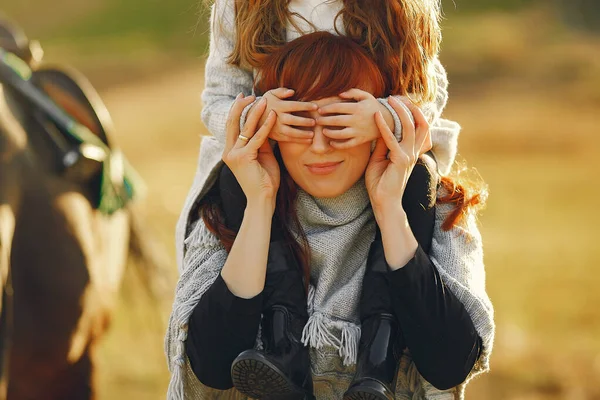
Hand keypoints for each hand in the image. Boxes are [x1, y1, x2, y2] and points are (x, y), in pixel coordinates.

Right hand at [223, 94, 279, 206]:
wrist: (263, 198)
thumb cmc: (264, 180)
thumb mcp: (262, 155)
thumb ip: (260, 141)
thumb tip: (264, 124)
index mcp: (230, 151)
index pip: (232, 126)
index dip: (238, 110)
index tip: (245, 98)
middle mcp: (229, 151)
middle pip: (232, 122)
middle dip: (241, 106)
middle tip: (251, 94)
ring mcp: (234, 154)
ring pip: (245, 127)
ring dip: (255, 112)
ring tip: (264, 100)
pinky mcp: (244, 157)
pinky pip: (257, 137)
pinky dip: (266, 125)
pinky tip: (273, 116)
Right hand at [252, 87, 316, 142]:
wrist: (254, 116)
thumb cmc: (267, 103)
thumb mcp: (271, 94)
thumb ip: (281, 91)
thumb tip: (292, 91)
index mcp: (278, 105)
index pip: (294, 105)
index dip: (305, 106)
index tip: (316, 107)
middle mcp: (277, 117)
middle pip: (292, 120)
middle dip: (304, 121)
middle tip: (314, 122)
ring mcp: (276, 127)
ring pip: (290, 132)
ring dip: (302, 134)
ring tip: (312, 134)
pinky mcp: (276, 135)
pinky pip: (288, 139)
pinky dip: (298, 140)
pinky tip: (308, 140)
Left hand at [315, 88, 393, 148]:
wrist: (388, 120)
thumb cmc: (373, 106)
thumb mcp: (366, 96)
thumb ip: (352, 92)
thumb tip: (339, 94)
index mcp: (357, 108)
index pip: (338, 108)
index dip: (327, 109)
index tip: (319, 110)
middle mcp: (357, 120)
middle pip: (336, 121)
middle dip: (324, 121)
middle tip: (316, 121)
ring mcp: (358, 131)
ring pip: (340, 134)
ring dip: (329, 133)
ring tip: (323, 131)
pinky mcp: (361, 140)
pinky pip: (347, 144)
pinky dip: (338, 145)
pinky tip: (331, 143)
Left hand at [365, 97, 431, 215]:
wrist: (384, 203)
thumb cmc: (380, 183)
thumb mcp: (379, 159)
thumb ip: (382, 145)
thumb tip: (379, 129)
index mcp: (410, 151)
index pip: (417, 127)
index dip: (411, 112)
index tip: (399, 101)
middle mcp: (413, 152)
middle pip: (420, 124)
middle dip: (411, 107)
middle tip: (398, 96)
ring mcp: (408, 156)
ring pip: (410, 127)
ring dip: (399, 112)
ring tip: (390, 100)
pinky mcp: (400, 161)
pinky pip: (392, 139)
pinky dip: (384, 126)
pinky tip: (376, 117)